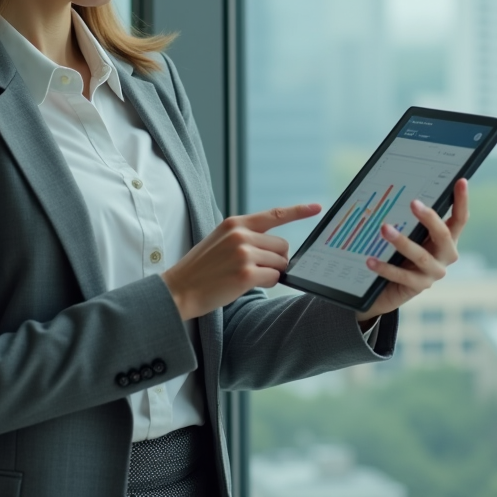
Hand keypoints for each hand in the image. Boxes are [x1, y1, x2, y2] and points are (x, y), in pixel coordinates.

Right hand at [161, 203, 320, 319]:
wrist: (178, 289)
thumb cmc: (201, 269)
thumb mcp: (220, 241)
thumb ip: (245, 236)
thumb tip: (278, 247)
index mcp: (235, 223)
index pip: (274, 214)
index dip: (299, 211)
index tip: (317, 207)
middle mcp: (241, 234)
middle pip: (283, 246)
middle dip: (276, 259)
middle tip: (255, 268)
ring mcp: (243, 254)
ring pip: (280, 263)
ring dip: (270, 273)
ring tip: (244, 276)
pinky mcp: (245, 274)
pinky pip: (273, 278)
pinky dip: (266, 283)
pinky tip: (244, 285)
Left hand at [355, 178, 468, 323]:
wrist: (390, 289)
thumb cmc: (400, 254)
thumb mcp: (409, 235)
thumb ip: (410, 220)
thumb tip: (398, 191)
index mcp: (447, 239)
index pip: (460, 219)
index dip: (461, 201)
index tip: (461, 181)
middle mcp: (445, 255)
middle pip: (443, 235)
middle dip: (429, 218)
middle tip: (413, 203)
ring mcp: (434, 273)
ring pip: (420, 256)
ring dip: (401, 241)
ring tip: (384, 228)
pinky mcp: (419, 286)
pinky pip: (401, 276)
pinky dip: (385, 267)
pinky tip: (370, 260)